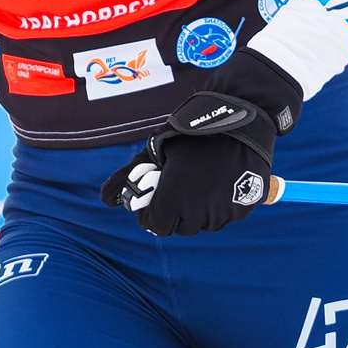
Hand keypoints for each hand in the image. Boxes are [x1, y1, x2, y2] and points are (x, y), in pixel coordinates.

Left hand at [100, 48, 303, 236]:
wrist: (240, 121)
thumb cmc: (193, 132)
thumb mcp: (157, 149)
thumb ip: (128, 177)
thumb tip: (105, 199)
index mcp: (173, 199)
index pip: (156, 226)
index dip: (152, 213)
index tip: (155, 200)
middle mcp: (197, 212)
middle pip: (180, 227)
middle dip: (175, 212)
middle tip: (177, 190)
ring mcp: (222, 213)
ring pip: (203, 224)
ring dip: (197, 212)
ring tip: (198, 186)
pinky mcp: (242, 210)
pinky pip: (224, 217)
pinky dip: (218, 208)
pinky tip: (217, 185)